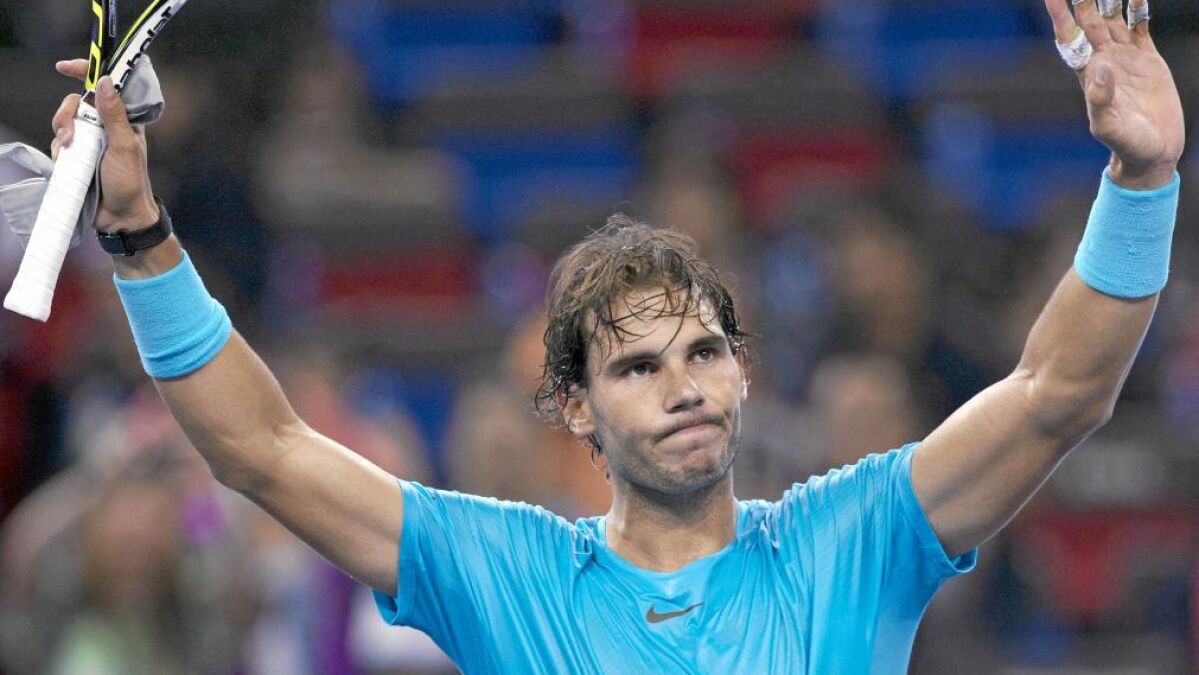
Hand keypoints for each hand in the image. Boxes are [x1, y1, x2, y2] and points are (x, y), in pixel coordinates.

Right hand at [50, 59, 157, 230]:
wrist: (121, 217)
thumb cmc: (130, 183)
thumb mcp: (124, 146)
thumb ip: (114, 115)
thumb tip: (106, 82)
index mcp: (123, 119)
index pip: (105, 87)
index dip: (86, 72)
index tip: (64, 67)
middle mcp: (105, 126)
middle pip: (75, 104)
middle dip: (66, 115)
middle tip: (69, 136)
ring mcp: (90, 141)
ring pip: (64, 123)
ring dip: (62, 135)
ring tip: (71, 152)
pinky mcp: (78, 156)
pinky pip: (60, 144)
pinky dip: (60, 152)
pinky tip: (68, 164)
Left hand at [1045, 0, 1184, 188]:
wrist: (1154, 151)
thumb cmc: (1126, 144)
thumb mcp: (1108, 125)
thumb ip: (1101, 99)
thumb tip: (1100, 66)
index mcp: (1088, 73)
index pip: (1069, 37)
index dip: (1060, 15)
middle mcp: (1104, 60)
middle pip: (1088, 21)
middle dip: (1083, 0)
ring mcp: (1126, 57)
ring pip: (1113, 18)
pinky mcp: (1148, 58)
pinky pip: (1141, 26)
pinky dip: (1138, 9)